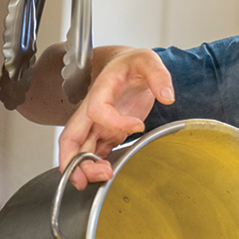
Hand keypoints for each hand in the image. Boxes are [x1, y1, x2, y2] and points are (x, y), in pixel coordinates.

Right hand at [57, 47, 173, 189]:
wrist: (126, 65)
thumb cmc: (131, 64)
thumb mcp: (148, 60)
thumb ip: (159, 75)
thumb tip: (167, 96)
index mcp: (101, 91)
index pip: (97, 110)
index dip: (115, 122)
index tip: (139, 125)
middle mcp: (93, 110)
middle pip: (71, 138)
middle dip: (73, 161)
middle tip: (86, 178)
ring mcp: (98, 124)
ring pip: (81, 150)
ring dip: (85, 168)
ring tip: (103, 178)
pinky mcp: (106, 133)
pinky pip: (95, 152)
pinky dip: (96, 166)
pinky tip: (105, 175)